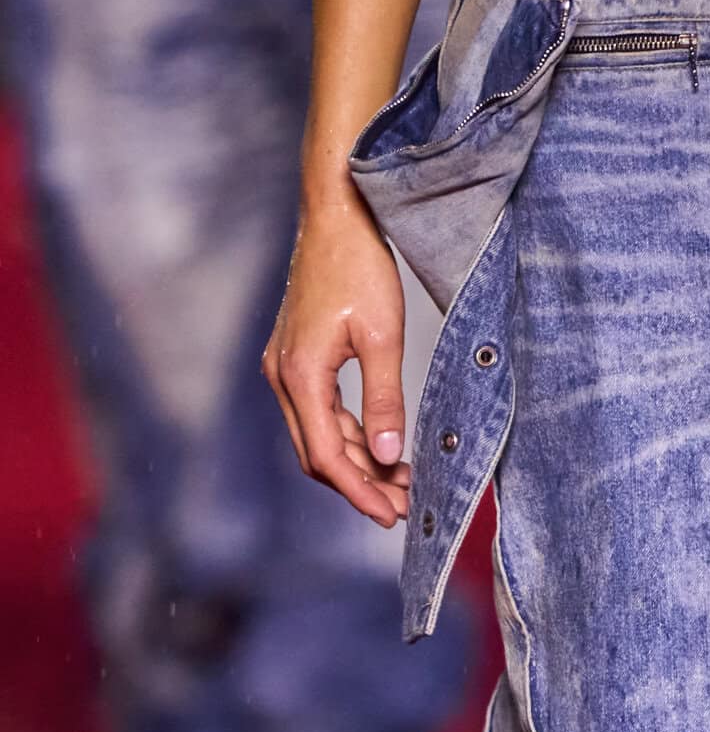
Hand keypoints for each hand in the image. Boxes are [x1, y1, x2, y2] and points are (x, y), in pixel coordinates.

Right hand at [263, 198, 410, 527]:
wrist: (335, 215)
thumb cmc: (360, 266)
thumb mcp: (383, 336)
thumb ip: (385, 400)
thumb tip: (390, 457)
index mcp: (300, 375)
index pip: (327, 457)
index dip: (360, 492)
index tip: (392, 515)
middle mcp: (282, 376)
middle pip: (318, 455)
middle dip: (361, 485)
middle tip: (405, 507)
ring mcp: (285, 368)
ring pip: (318, 437)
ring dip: (358, 463)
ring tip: (402, 482)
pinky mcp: (296, 359)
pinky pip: (319, 414)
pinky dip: (350, 436)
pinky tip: (383, 448)